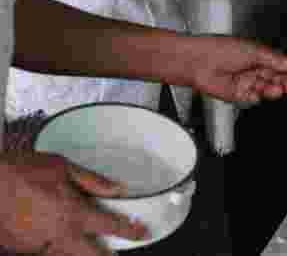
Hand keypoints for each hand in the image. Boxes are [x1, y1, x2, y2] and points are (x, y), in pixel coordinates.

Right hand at [0, 151, 147, 255]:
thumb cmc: (19, 171)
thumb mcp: (63, 167)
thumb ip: (92, 180)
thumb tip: (115, 187)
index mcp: (72, 212)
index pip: (110, 225)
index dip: (129, 230)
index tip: (140, 232)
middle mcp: (58, 233)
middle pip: (91, 254)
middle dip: (107, 255)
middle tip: (115, 252)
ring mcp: (38, 245)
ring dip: (79, 253)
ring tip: (89, 249)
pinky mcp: (21, 249)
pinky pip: (44, 253)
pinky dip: (54, 250)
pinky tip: (58, 244)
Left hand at [184, 36, 286, 103]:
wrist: (198, 62)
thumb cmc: (219, 49)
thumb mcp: (253, 51)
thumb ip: (274, 59)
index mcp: (256, 55)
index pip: (277, 63)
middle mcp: (250, 68)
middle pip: (273, 77)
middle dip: (284, 81)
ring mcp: (244, 81)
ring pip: (265, 88)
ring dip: (274, 89)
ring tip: (280, 88)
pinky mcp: (237, 94)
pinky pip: (252, 97)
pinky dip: (260, 96)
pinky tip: (264, 93)